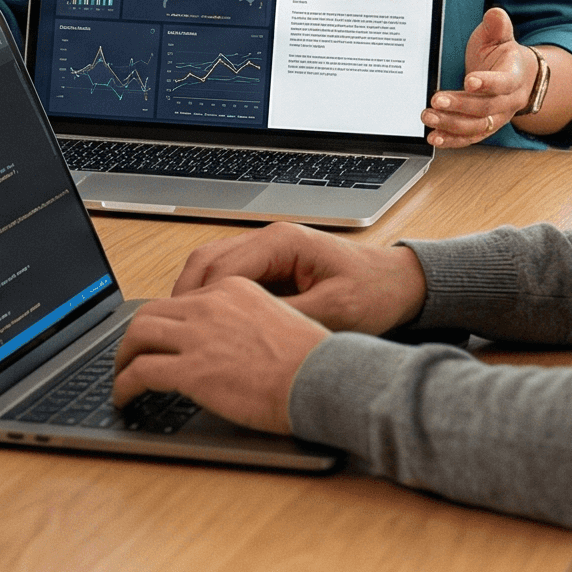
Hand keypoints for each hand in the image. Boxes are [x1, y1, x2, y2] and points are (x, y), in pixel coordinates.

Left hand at [112, 278, 331, 434]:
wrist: (323, 380)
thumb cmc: (312, 362)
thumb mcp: (279, 321)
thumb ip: (245, 323)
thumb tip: (228, 343)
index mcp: (233, 290)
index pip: (183, 300)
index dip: (165, 322)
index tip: (160, 338)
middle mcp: (211, 305)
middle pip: (151, 312)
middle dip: (134, 335)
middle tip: (129, 354)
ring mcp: (198, 336)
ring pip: (137, 336)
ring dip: (122, 356)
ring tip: (120, 375)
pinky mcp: (191, 369)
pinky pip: (140, 372)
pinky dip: (124, 384)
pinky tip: (125, 397)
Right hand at [172, 222, 426, 334]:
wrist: (398, 283)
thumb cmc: (373, 292)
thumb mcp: (335, 311)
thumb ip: (288, 317)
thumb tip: (248, 332)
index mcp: (282, 242)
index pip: (222, 265)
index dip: (199, 299)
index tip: (185, 326)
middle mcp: (269, 239)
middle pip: (207, 260)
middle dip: (186, 295)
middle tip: (173, 330)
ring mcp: (268, 249)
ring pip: (212, 265)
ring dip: (195, 294)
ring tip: (184, 328)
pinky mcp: (271, 265)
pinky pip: (228, 274)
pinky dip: (212, 295)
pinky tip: (209, 323)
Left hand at [426, 7, 535, 147]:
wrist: (520, 78)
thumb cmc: (504, 56)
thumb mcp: (500, 37)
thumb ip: (497, 26)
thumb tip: (494, 13)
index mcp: (514, 77)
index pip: (503, 82)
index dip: (487, 83)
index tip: (468, 80)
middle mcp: (508, 101)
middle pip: (486, 108)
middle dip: (459, 105)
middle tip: (436, 100)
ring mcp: (497, 117)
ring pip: (477, 126)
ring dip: (451, 124)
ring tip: (429, 117)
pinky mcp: (486, 127)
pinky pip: (471, 138)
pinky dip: (453, 140)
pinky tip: (435, 138)